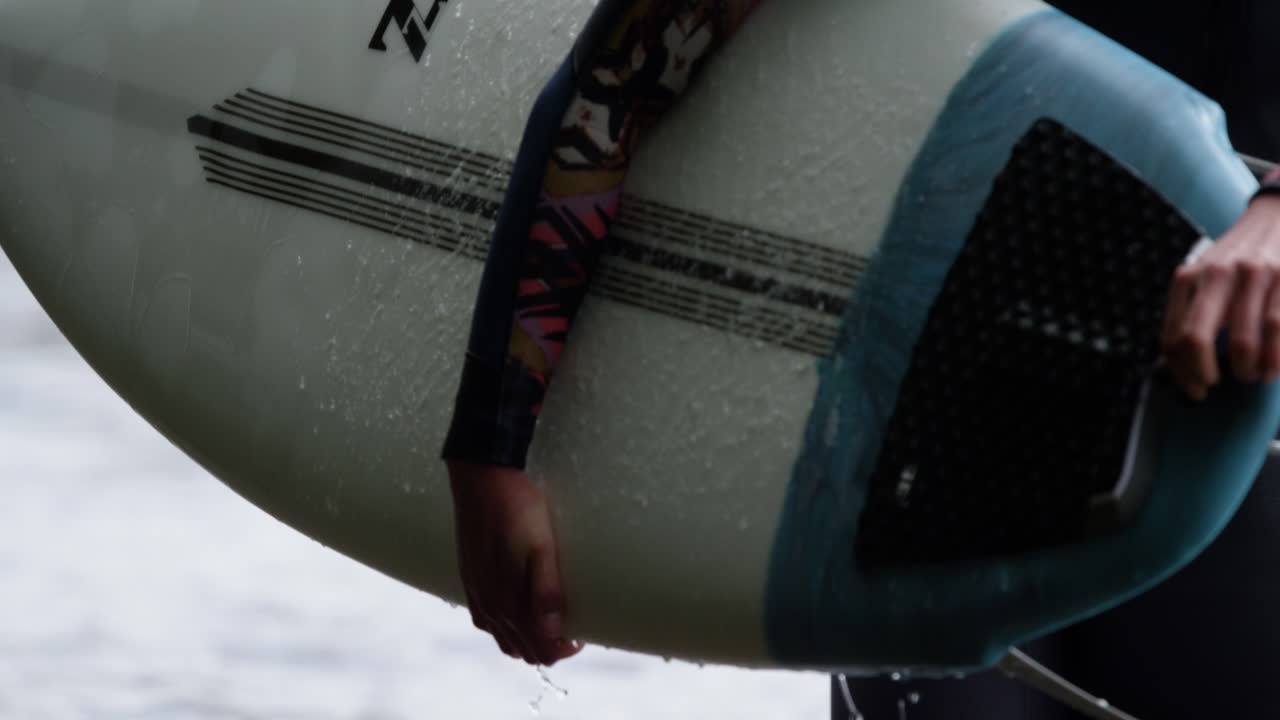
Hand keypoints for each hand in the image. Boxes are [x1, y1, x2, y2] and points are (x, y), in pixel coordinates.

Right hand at [447, 460, 582, 664]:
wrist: (482, 478)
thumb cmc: (518, 509)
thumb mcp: (541, 547)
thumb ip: (546, 591)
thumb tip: (555, 632)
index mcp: (507, 601)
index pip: (538, 648)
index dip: (563, 648)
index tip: (582, 633)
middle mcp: (488, 605)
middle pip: (521, 648)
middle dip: (547, 647)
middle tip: (571, 628)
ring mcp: (476, 594)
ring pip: (502, 637)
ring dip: (526, 638)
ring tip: (548, 622)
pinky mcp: (470, 580)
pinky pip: (486, 620)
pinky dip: (505, 627)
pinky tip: (516, 611)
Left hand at [1161, 195, 1279, 399]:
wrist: (1277, 216)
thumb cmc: (1237, 258)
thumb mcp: (1204, 276)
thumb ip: (1189, 312)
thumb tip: (1176, 365)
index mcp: (1187, 277)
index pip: (1172, 336)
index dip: (1179, 371)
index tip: (1191, 388)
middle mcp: (1215, 275)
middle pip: (1195, 339)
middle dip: (1202, 374)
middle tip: (1211, 388)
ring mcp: (1253, 276)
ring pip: (1241, 342)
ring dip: (1245, 371)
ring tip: (1249, 377)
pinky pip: (1276, 330)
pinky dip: (1273, 360)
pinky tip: (1271, 370)